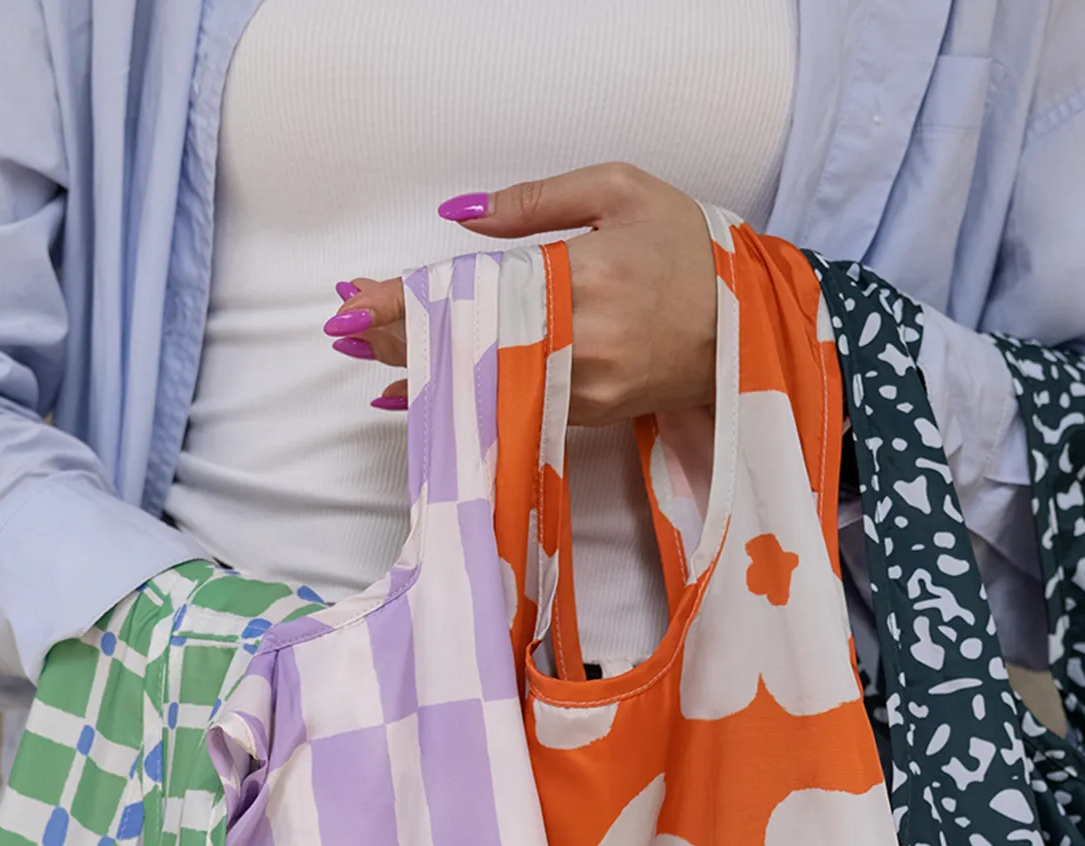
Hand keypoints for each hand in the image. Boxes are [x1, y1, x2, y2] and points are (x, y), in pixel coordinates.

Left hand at [322, 163, 717, 425]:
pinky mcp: (588, 415)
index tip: (353, 300)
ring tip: (361, 358)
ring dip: (418, 370)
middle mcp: (581, 342)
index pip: (474, 289)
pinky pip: (510, 404)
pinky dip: (460, 396)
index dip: (408, 299)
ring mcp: (584, 387)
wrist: (745, 328)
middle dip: (396, 336)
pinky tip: (413, 396)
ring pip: (484, 381)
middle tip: (338, 328)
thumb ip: (535, 202)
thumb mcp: (618, 191)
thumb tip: (458, 217)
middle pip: (468, 343)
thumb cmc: (686, 247)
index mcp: (586, 278)